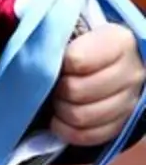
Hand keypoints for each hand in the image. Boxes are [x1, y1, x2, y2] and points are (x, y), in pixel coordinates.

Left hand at [51, 23, 143, 145]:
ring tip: (56, 99)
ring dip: (60, 110)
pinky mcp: (121, 124)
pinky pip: (89, 136)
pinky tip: (59, 119)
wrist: (109, 58)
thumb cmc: (85, 40)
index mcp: (119, 42)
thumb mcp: (77, 28)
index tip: (53, 60)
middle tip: (51, 83)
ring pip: (82, 117)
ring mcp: (128, 101)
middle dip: (57, 89)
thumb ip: (58, 35)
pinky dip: (67, 130)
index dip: (58, 64)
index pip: (77, 60)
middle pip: (78, 91)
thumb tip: (33, 52)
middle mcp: (131, 73)